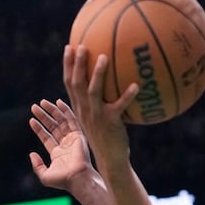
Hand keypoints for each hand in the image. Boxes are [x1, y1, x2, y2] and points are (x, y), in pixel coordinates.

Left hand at [28, 98, 98, 193]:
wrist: (77, 178)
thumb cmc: (63, 180)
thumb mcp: (44, 176)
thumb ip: (36, 165)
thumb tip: (31, 154)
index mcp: (57, 154)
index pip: (46, 137)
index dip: (39, 128)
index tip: (31, 120)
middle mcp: (65, 145)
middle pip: (53, 126)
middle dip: (43, 116)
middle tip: (34, 107)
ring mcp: (72, 139)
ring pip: (61, 121)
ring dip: (52, 111)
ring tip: (41, 103)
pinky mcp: (79, 135)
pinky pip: (71, 119)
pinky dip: (65, 110)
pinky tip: (58, 102)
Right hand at [61, 44, 135, 172]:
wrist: (110, 159)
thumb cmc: (106, 136)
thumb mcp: (97, 117)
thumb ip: (98, 100)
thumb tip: (108, 82)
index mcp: (79, 107)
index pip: (69, 83)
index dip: (67, 65)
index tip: (69, 47)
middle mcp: (85, 110)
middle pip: (77, 83)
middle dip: (77, 63)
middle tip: (81, 45)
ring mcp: (97, 116)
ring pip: (93, 91)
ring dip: (98, 73)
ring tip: (104, 57)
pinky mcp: (111, 122)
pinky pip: (120, 106)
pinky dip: (128, 95)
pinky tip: (136, 85)